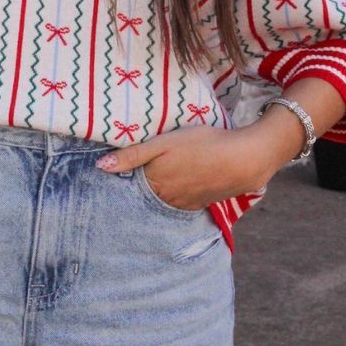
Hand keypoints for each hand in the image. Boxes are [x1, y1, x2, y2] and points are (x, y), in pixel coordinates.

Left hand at [93, 123, 279, 208]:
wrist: (244, 159)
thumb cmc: (202, 144)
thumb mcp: (164, 143)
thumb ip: (133, 155)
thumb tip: (100, 167)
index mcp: (154, 183)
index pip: (130, 184)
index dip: (124, 176)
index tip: (115, 172)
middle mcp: (167, 199)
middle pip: (146, 194)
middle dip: (139, 186)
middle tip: (138, 172)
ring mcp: (185, 203)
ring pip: (163, 198)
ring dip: (159, 191)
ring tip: (161, 175)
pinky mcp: (201, 203)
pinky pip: (181, 201)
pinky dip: (176, 194)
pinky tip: (181, 181)